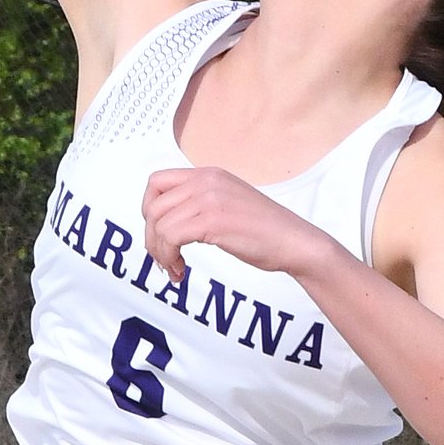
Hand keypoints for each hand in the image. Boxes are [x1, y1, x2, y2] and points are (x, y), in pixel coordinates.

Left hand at [141, 162, 327, 283]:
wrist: (295, 242)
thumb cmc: (265, 231)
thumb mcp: (227, 203)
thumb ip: (200, 203)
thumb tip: (166, 221)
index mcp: (208, 174)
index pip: (157, 182)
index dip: (148, 210)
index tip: (159, 234)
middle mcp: (206, 181)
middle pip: (153, 205)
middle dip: (151, 238)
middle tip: (164, 258)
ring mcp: (209, 199)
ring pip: (159, 224)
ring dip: (160, 253)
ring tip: (174, 268)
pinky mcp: (213, 221)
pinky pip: (170, 237)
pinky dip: (169, 258)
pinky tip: (181, 269)